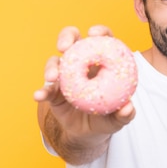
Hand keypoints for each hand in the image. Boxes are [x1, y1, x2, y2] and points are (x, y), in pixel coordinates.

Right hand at [33, 25, 135, 162]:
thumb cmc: (107, 119)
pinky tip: (38, 95)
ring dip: (52, 66)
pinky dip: (42, 90)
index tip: (93, 33)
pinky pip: (46, 87)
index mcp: (102, 62)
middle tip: (65, 47)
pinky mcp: (53, 91)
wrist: (89, 135)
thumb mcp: (118, 118)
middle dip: (67, 37)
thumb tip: (128, 108)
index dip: (99, 32)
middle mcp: (82, 63)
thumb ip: (125, 113)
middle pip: (73, 40)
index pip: (102, 40)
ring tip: (52, 77)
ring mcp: (66, 75)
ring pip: (55, 61)